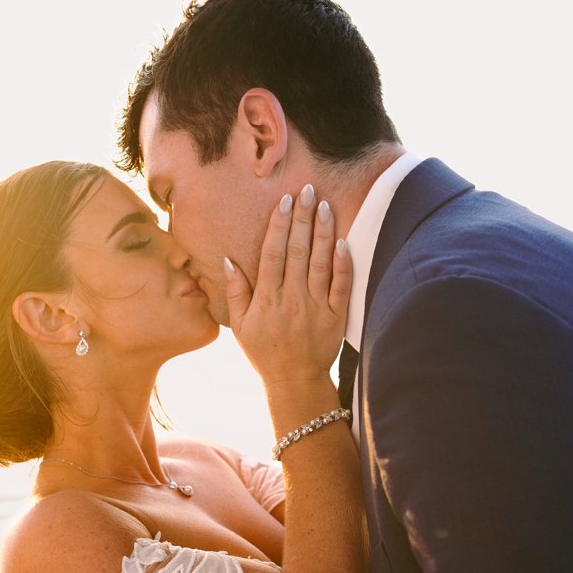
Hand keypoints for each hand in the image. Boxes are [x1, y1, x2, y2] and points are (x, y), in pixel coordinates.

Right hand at [223, 187, 350, 390]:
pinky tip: (343, 242)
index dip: (279, 225)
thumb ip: (236, 292)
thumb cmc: (264, 351)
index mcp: (266, 299)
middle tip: (308, 190)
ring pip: (320, 263)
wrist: (294, 382)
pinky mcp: (335, 317)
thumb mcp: (240, 325)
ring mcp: (315, 307)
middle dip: (302, 218)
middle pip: (297, 251)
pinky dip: (343, 264)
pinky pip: (341, 286)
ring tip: (325, 206)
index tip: (285, 201)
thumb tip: (229, 260)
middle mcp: (291, 299)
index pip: (273, 254)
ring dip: (323, 232)